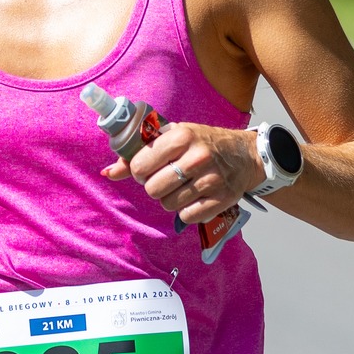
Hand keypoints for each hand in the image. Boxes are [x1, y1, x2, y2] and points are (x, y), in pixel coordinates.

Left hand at [108, 122, 264, 225]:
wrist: (245, 154)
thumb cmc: (203, 143)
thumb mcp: (173, 137)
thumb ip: (139, 153)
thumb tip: (108, 173)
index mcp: (182, 136)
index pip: (139, 166)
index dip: (139, 171)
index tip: (148, 168)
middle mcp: (198, 157)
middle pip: (152, 189)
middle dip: (154, 186)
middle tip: (166, 178)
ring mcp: (211, 180)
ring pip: (168, 204)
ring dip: (170, 199)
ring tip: (182, 186)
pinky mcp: (222, 199)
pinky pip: (187, 216)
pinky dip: (186, 211)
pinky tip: (194, 197)